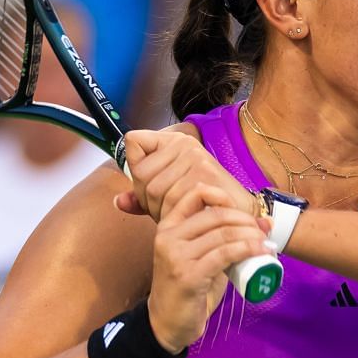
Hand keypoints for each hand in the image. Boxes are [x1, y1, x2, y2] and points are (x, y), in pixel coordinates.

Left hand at [116, 126, 260, 226]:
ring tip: (178, 215)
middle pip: (140, 174)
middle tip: (166, 210)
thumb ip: (141, 197)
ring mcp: (195, 155)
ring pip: (153, 190)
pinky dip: (173, 215)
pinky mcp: (204, 173)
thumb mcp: (167, 197)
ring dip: (160, 211)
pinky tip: (186, 217)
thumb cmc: (202, 204)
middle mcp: (183, 143)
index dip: (136, 169)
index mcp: (173, 140)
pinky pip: (170, 199)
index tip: (150, 184)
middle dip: (147, 201)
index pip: (133, 142)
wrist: (239, 214)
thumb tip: (118, 202)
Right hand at [144, 185, 274, 350]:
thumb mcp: (200, 256)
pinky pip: (224, 254)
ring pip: (222, 234)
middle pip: (215, 215)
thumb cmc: (189, 288)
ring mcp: (176, 256)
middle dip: (245, 219)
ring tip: (266, 243)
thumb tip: (262, 223)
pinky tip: (261, 252)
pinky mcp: (189, 275)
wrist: (168, 322)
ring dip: (251, 235)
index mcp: (168, 227)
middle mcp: (168, 237)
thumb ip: (221, 239)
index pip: (195, 194)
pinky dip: (247, 249)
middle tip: (263, 231)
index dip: (223, 196)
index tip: (243, 211)